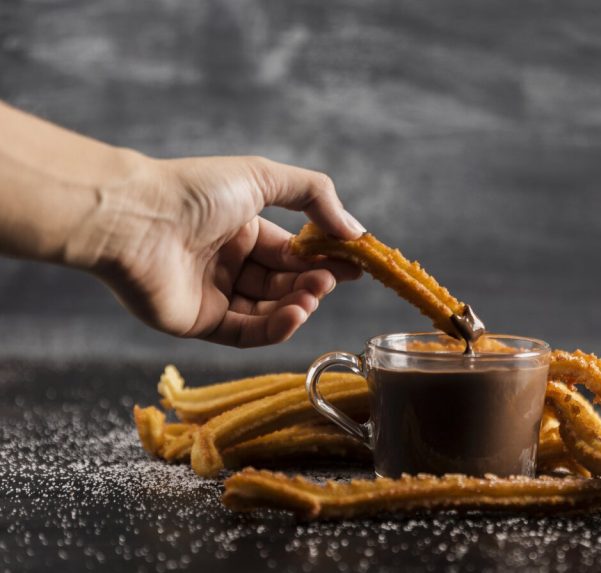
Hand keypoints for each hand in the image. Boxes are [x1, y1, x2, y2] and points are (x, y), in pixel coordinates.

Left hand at [87, 155, 364, 346]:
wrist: (134, 220)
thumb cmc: (195, 192)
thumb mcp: (263, 177)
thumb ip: (314, 195)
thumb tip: (355, 231)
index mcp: (243, 228)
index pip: (293, 249)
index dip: (324, 256)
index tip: (356, 263)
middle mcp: (230, 262)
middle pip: (284, 280)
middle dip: (313, 281)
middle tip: (334, 280)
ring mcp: (215, 294)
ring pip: (269, 309)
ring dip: (297, 304)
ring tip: (313, 296)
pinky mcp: (200, 323)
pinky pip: (246, 332)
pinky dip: (274, 327)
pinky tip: (295, 314)